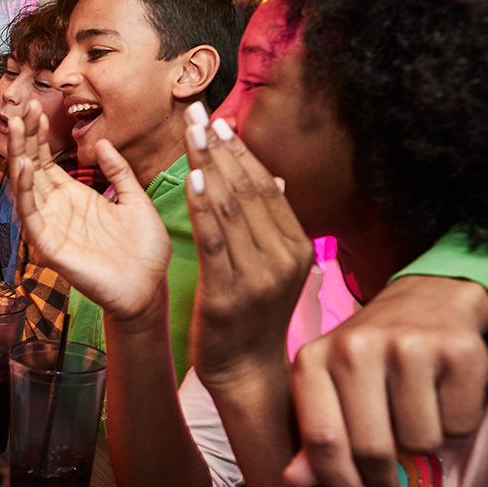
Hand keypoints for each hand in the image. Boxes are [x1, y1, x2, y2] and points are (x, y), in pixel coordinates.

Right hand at [6, 100, 170, 320]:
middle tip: (23, 106)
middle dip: (26, 137)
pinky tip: (24, 165)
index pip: (47, 159)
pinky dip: (24, 190)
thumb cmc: (143, 249)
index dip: (40, 134)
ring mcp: (51, 227)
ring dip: (19, 155)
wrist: (149, 288)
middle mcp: (57, 209)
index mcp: (75, 196)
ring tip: (17, 125)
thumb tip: (101, 141)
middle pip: (32, 167)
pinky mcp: (49, 246)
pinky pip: (30, 215)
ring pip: (25, 186)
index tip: (38, 106)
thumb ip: (118, 170)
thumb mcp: (134, 198)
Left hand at [184, 103, 311, 384]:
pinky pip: (216, 240)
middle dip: (219, 148)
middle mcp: (284, 256)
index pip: (265, 186)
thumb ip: (272, 225)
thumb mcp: (272, 268)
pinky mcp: (231, 292)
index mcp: (297, 246)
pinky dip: (205, 207)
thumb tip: (276, 179)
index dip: (239, 151)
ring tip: (190, 134)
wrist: (248, 373)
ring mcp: (260, 275)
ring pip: (232, 208)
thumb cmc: (253, 317)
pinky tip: (194, 179)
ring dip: (209, 166)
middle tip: (196, 113)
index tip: (216, 119)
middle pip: (248, 189)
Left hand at [287, 275, 487, 486]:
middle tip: (386, 483)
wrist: (428, 300)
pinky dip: (455, 425)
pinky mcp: (458, 351)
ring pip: (421, 441)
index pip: (322, 440)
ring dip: (423, 444)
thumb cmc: (371, 355)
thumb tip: (294, 481)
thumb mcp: (330, 386)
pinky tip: (443, 396)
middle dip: (381, 480)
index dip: (338, 485)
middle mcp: (357, 347)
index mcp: (315, 358)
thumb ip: (315, 435)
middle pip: (373, 449)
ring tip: (415, 414)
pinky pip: (459, 425)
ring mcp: (410, 346)